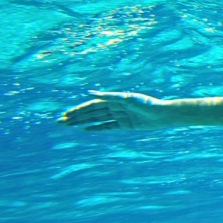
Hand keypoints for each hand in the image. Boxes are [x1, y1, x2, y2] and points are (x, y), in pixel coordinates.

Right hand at [58, 90, 173, 130]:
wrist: (162, 114)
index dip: (78, 111)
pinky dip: (96, 128)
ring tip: (69, 125)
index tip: (66, 115)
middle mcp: (114, 107)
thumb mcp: (127, 98)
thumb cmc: (146, 103)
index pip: (91, 106)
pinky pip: (107, 127)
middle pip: (91, 113)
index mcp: (113, 99)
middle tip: (60, 122)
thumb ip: (108, 96)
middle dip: (76, 117)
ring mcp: (119, 116)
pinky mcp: (125, 125)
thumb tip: (90, 93)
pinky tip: (85, 130)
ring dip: (82, 122)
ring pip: (97, 120)